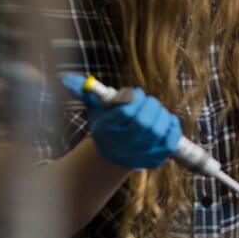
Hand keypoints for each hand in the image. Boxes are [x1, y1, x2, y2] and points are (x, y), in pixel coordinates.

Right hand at [61, 74, 181, 170]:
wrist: (115, 153)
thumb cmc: (107, 124)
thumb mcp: (95, 108)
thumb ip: (84, 91)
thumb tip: (66, 79)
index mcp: (106, 130)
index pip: (127, 112)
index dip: (135, 99)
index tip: (135, 94)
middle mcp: (122, 145)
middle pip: (144, 122)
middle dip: (149, 105)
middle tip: (147, 101)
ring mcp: (140, 154)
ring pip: (159, 129)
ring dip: (161, 114)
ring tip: (155, 110)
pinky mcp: (157, 158)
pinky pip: (172, 139)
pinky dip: (172, 125)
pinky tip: (166, 120)